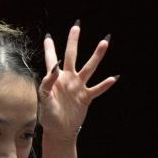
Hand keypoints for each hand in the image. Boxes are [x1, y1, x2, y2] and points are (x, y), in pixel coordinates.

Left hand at [39, 22, 117, 140]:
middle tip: (76, 26)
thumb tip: (54, 67)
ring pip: (89, 68)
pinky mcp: (86, 97)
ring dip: (96, 56)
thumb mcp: (44, 99)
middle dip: (74, 41)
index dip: (49, 48)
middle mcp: (68, 79)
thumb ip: (46, 83)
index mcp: (55, 79)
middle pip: (72, 56)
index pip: (52, 60)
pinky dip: (105, 84)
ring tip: (104, 43)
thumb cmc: (48, 115)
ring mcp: (78, 87)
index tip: (48, 36)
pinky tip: (114, 77)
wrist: (59, 130)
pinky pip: (97, 89)